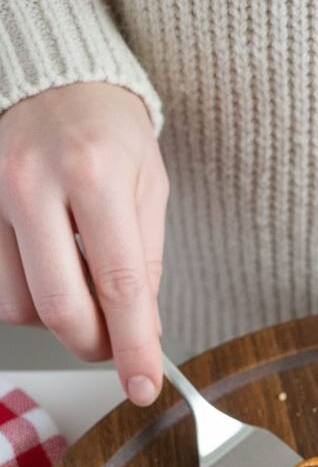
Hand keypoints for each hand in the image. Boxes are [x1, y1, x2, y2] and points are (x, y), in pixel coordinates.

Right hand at [0, 82, 167, 405]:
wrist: (53, 78)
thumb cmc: (108, 131)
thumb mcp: (148, 188)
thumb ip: (146, 266)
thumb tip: (144, 335)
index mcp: (94, 174)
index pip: (118, 287)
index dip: (133, 349)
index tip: (143, 387)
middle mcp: (33, 182)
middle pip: (59, 308)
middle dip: (93, 345)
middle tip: (115, 343)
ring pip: (20, 306)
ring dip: (58, 320)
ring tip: (82, 288)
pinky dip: (29, 298)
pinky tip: (50, 271)